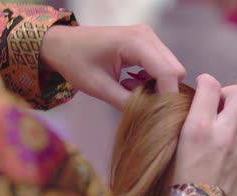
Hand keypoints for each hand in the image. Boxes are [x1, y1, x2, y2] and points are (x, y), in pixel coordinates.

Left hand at [40, 25, 184, 109]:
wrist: (61, 43)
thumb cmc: (75, 62)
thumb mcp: (99, 88)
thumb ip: (128, 103)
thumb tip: (152, 118)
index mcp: (136, 42)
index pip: (168, 73)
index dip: (168, 97)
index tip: (158, 116)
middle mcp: (148, 36)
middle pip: (175, 71)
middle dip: (163, 92)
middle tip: (140, 102)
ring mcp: (149, 37)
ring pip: (171, 69)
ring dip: (157, 86)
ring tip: (131, 89)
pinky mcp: (147, 42)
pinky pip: (163, 66)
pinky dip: (153, 79)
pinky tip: (132, 82)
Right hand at [171, 74, 236, 195]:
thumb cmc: (171, 188)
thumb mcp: (168, 150)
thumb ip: (181, 122)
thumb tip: (189, 104)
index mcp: (198, 129)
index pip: (212, 85)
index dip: (206, 82)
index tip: (202, 87)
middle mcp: (224, 134)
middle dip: (231, 92)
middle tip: (218, 104)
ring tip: (222, 127)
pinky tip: (229, 144)